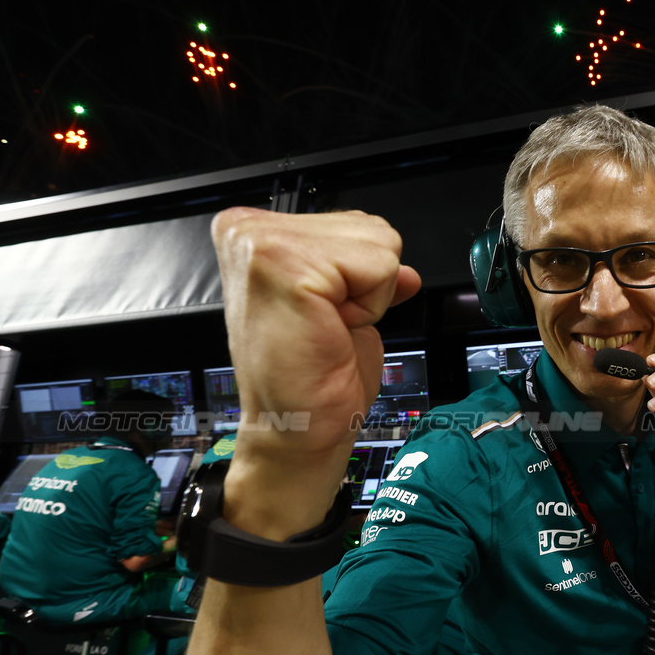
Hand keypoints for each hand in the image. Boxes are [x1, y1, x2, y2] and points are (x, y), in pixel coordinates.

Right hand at [213, 208, 420, 458]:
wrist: (294, 430)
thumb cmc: (310, 380)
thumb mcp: (344, 308)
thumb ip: (366, 275)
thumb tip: (406, 272)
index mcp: (254, 232)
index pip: (354, 224)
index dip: (358, 277)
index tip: (325, 314)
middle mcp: (249, 229)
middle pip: (370, 228)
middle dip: (365, 284)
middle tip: (326, 325)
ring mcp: (262, 242)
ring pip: (380, 244)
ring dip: (367, 297)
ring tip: (326, 328)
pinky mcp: (285, 265)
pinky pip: (379, 267)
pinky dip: (369, 306)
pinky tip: (330, 330)